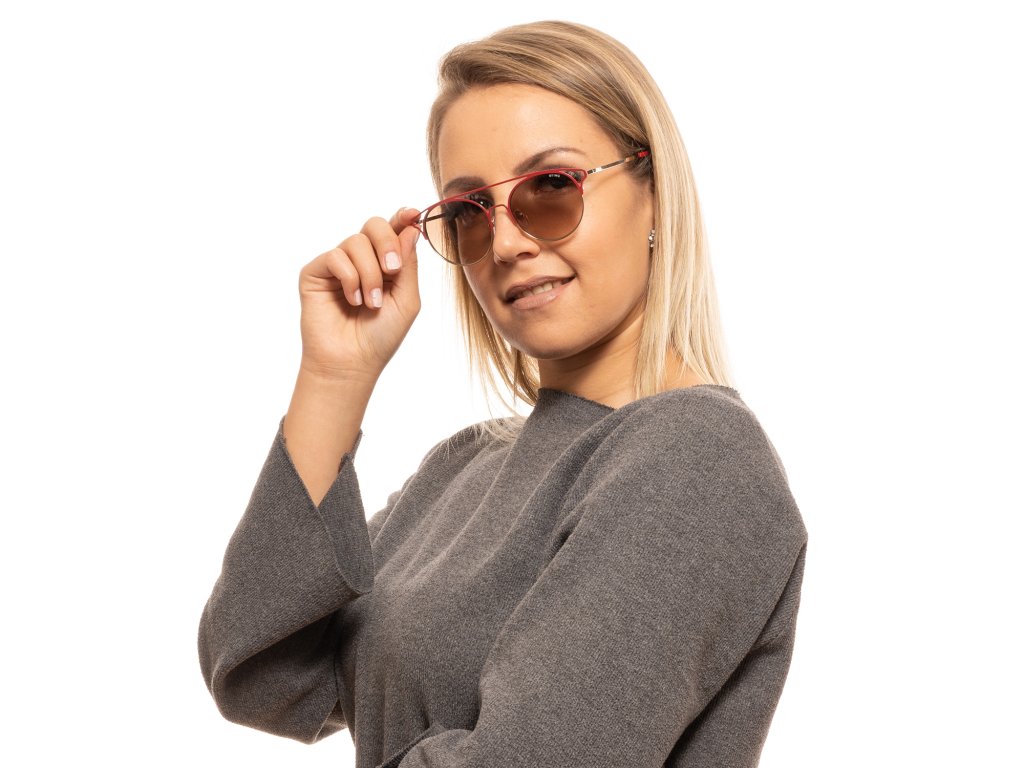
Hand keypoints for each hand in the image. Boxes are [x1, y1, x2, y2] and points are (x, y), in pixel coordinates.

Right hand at [296, 207, 421, 380]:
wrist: (352, 362)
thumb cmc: (381, 336)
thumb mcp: (407, 299)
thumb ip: (409, 264)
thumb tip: (411, 228)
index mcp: (385, 264)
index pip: (393, 231)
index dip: (402, 218)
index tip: (412, 213)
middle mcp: (361, 260)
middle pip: (374, 225)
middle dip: (387, 243)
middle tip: (393, 270)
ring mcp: (338, 265)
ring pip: (356, 241)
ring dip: (370, 274)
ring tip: (371, 303)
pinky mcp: (316, 272)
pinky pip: (336, 256)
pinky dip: (350, 278)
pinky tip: (352, 300)